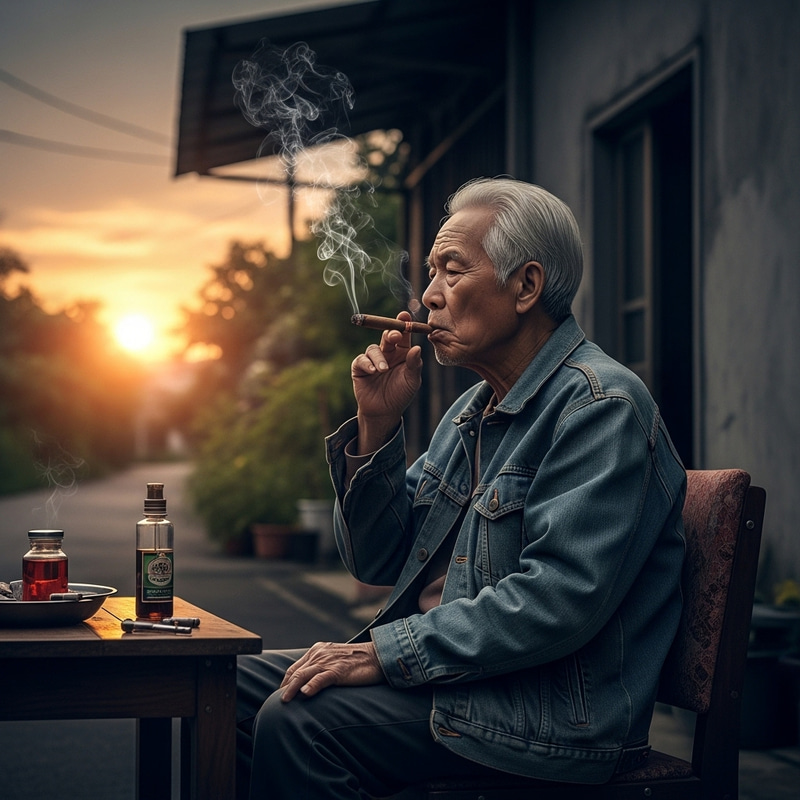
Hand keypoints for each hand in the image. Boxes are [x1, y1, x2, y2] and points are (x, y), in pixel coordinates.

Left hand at [279, 641, 384, 700]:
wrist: (378, 656)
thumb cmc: (357, 662)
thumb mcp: (334, 661)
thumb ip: (321, 668)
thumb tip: (307, 686)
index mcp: (317, 650)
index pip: (295, 667)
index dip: (285, 682)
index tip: (280, 695)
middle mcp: (320, 653)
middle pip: (296, 671)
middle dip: (285, 687)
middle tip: (278, 703)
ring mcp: (329, 661)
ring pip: (304, 675)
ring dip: (292, 688)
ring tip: (284, 701)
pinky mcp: (339, 670)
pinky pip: (321, 678)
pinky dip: (311, 685)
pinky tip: (305, 694)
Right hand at [351, 312, 422, 451]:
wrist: (384, 412)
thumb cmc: (401, 394)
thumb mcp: (412, 380)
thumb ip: (414, 364)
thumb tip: (417, 348)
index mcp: (402, 352)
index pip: (403, 334)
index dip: (404, 324)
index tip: (405, 316)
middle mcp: (387, 352)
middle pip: (387, 336)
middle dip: (390, 333)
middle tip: (394, 336)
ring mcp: (373, 359)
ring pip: (373, 349)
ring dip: (379, 357)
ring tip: (383, 370)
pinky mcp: (360, 368)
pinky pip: (361, 360)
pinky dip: (366, 363)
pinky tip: (372, 371)